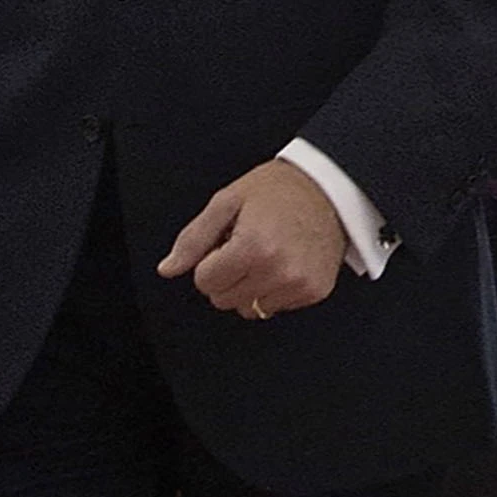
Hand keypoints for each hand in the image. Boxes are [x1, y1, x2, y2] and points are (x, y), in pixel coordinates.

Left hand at [158, 158, 344, 317]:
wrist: (328, 188)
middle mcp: (278, 271)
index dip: (209, 261)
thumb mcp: (227, 202)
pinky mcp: (315, 291)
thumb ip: (193, 239)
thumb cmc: (278, 190)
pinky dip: (274, 290)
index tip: (226, 243)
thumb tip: (168, 269)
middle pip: (224, 300)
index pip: (205, 283)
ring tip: (266, 254)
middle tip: (246, 246)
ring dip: (250, 287)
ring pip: (250, 309)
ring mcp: (299, 284)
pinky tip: (284, 262)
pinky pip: (276, 307)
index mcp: (252, 247)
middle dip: (227, 276)